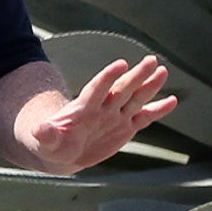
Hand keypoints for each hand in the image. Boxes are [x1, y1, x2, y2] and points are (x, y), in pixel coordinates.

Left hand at [32, 55, 176, 172]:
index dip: (108, 77)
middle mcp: (102, 108)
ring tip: (162, 70)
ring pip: (135, 98)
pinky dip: (157, 110)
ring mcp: (115, 116)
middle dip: (136, 76)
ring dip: (149, 86)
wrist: (62, 150)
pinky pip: (144, 118)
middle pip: (121, 89)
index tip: (121, 64)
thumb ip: (46, 134)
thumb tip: (40, 129)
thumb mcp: (44, 140)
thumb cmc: (50, 143)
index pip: (97, 89)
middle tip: (151, 60)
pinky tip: (172, 100)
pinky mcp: (125, 128)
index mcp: (83, 109)